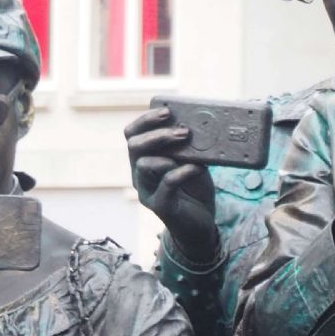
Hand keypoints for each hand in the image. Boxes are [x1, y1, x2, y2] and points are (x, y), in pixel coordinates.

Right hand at [124, 106, 218, 266]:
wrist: (201, 223)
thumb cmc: (194, 188)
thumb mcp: (192, 160)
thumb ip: (190, 145)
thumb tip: (201, 122)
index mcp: (144, 158)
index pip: (133, 134)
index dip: (146, 120)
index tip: (167, 111)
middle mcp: (139, 173)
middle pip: (133, 146)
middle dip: (157, 134)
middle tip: (182, 131)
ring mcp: (147, 190)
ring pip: (143, 164)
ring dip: (166, 151)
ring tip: (187, 144)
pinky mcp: (160, 206)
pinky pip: (165, 185)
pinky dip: (181, 172)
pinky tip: (196, 168)